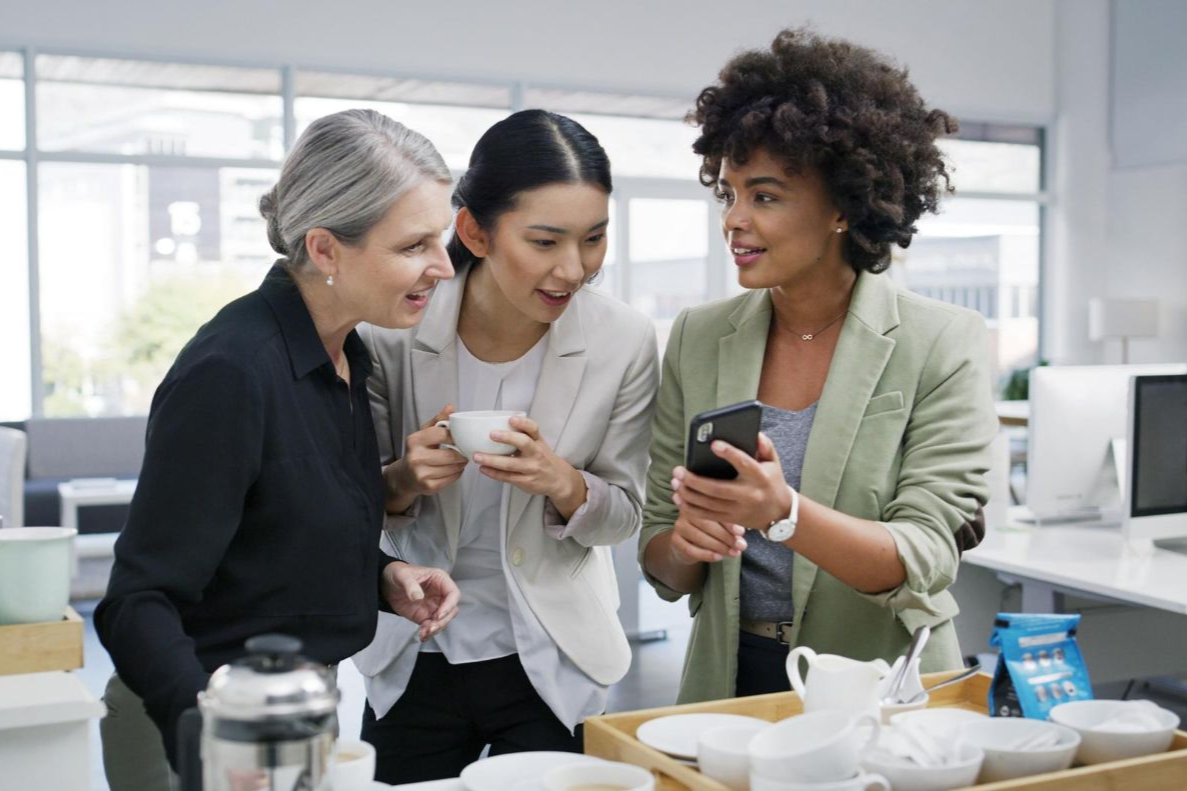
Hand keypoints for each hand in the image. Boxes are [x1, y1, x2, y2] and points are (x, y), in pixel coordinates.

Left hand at [381, 562, 459, 641]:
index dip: (449, 605)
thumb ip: (410, 585)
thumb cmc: (398, 573)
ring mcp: (434, 606)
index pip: (453, 594)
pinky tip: (422, 636)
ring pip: (443, 620)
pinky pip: (431, 627)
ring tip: (424, 633)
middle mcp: (440, 594)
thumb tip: (418, 597)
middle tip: (431, 627)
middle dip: (443, 621)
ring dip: (436, 629)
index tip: (438, 615)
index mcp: (440, 580)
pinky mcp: (425, 616)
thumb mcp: (403, 576)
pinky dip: (428, 633)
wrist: (387, 584)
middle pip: (451, 610)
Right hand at [384, 405, 466, 512]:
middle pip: (450, 455)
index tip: (461, 438)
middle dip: (462, 453)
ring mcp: (421, 474)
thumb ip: (438, 420)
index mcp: (414, 440)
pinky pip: (451, 479)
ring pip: (453, 468)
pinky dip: (457, 473)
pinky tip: (455, 469)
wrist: (405, 477)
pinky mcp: (428, 486)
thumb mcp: (424, 433)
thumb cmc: (418, 451)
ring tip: (461, 460)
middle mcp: (415, 457)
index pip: (442, 434)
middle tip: (466, 451)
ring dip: (461, 464)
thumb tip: (450, 406)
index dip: (455, 436)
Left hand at [474, 416, 585, 511]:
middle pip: (524, 443)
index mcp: (538, 442)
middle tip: (491, 434)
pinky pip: (507, 477)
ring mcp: (531, 468)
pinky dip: (494, 473)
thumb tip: (500, 422)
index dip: (523, 423)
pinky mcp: (526, 482)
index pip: (533, 429)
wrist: (559, 480)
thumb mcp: (539, 444)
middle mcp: (536, 453)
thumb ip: (524, 434)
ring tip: (477, 456)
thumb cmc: (543, 458)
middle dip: (507, 438)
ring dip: (492, 460)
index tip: (511, 419)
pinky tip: (483, 469)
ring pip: (510, 464)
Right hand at [669, 513, 746, 563]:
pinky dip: (706, 554)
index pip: (714, 510)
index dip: (728, 522)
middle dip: (725, 536)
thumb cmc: (710, 530)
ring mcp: (679, 525)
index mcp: (700, 502)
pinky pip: (690, 549)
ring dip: (718, 546)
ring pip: (698, 536)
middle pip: (706, 523)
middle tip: (741, 546)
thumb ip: (729, 526)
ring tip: (733, 553)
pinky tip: (718, 557)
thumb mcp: (721, 525)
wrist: (689, 544)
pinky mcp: (675, 540)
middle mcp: (687, 510)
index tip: (741, 532)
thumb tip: (741, 533)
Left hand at [672, 432, 792, 531]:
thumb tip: (754, 433)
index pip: (744, 463)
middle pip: (716, 489)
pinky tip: (679, 497)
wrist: (780, 514)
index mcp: (760, 477)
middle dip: (694, 480)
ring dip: (688, 493)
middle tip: (678, 470)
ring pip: (708, 504)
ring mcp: (738, 509)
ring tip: (675, 482)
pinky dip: (690, 508)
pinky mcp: (731, 519)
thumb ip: (765, 446)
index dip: (729, 453)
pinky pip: (707, 516)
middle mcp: (748, 494)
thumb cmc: (772, 482)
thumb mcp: (773, 462)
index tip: (713, 444)